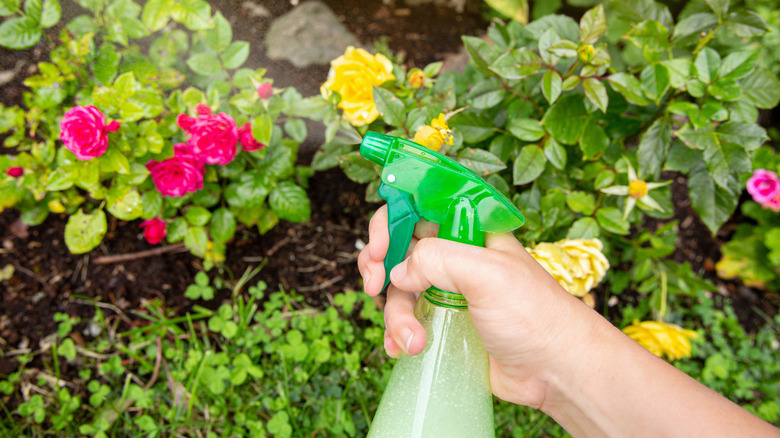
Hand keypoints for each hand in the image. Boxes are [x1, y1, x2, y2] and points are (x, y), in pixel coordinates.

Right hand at [357, 205, 601, 407]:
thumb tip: (399, 271)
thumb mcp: (487, 275)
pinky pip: (406, 319)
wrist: (555, 370)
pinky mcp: (444, 323)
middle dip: (379, 266)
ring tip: (413, 340)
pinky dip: (397, 333)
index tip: (379, 247)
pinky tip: (402, 349)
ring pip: (398, 289)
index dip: (392, 220)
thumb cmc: (535, 315)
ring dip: (395, 315)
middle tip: (374, 285)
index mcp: (469, 231)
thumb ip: (438, 259)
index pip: (419, 206)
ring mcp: (448, 290)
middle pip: (399, 247)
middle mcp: (457, 255)